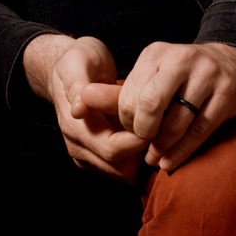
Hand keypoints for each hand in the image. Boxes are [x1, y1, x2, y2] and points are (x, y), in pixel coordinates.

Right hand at [24, 33, 146, 179]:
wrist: (70, 68)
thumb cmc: (79, 60)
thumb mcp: (79, 61)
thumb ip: (77, 84)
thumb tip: (78, 110)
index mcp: (74, 126)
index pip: (112, 149)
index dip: (139, 140)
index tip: (159, 122)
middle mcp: (78, 147)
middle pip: (121, 169)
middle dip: (146, 153)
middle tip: (166, 130)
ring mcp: (86, 156)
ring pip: (123, 174)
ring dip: (143, 159)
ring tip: (159, 133)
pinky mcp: (95, 158)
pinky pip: (122, 170)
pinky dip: (138, 159)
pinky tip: (148, 137)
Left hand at [117, 41, 235, 170]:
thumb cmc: (186, 77)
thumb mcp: (152, 77)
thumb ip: (116, 93)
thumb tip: (80, 100)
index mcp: (156, 54)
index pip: (129, 97)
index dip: (126, 122)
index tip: (131, 132)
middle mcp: (181, 59)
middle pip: (150, 107)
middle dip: (143, 134)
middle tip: (143, 145)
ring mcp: (207, 75)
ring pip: (176, 122)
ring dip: (162, 147)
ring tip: (155, 158)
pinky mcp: (228, 93)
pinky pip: (200, 130)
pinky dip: (182, 151)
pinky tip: (170, 161)